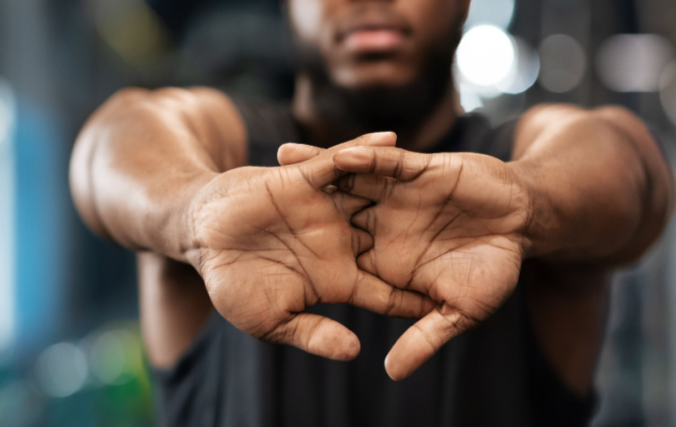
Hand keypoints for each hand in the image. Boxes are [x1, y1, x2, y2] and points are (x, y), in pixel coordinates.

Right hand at [187, 133, 433, 360]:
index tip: (453, 302)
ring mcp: (326, 210)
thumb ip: (314, 334)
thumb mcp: (272, 320)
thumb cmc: (231, 284)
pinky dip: (364, 152)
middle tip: (476, 233)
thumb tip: (356, 351)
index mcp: (337, 279)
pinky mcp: (304, 181)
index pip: (387, 290)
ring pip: (377, 197)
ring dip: (410, 187)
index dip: (417, 297)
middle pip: (395, 240)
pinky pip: (341, 163)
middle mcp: (340, 242)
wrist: (198, 238)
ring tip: (454, 174)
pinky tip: (394, 142)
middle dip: (432, 237)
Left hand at [279, 142, 529, 378]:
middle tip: (249, 203)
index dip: (302, 261)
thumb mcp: (461, 310)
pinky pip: (386, 162)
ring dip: (316, 171)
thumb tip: (391, 372)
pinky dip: (364, 155)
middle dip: (293, 208)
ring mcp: (399, 196)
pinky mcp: (419, 170)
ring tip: (276, 161)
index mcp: (387, 260)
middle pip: (330, 216)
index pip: (338, 261)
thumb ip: (425, 337)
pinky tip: (339, 152)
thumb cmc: (495, 268)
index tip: (264, 261)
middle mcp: (384, 225)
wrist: (524, 223)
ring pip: (349, 181)